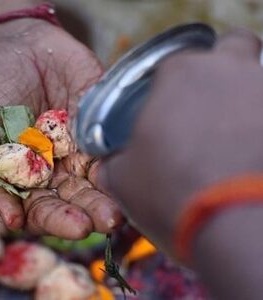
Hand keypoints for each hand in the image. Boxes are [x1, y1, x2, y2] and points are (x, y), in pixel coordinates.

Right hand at [0, 19, 122, 237]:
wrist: (10, 45)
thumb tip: (10, 217)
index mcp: (25, 176)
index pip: (43, 208)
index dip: (57, 219)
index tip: (73, 227)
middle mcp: (56, 167)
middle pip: (75, 198)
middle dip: (90, 211)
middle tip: (105, 221)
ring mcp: (79, 146)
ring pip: (96, 178)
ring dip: (107, 194)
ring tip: (117, 210)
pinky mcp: (97, 125)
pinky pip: (107, 145)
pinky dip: (111, 159)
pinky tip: (117, 172)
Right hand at [99, 30, 262, 249]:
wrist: (232, 224)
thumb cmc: (173, 193)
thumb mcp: (126, 180)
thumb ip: (114, 164)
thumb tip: (106, 166)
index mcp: (178, 75)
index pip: (172, 65)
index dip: (169, 86)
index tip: (170, 107)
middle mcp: (226, 69)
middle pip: (229, 50)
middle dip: (220, 71)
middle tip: (210, 106)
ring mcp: (262, 88)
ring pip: (256, 75)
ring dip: (244, 95)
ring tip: (232, 132)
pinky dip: (257, 121)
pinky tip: (249, 148)